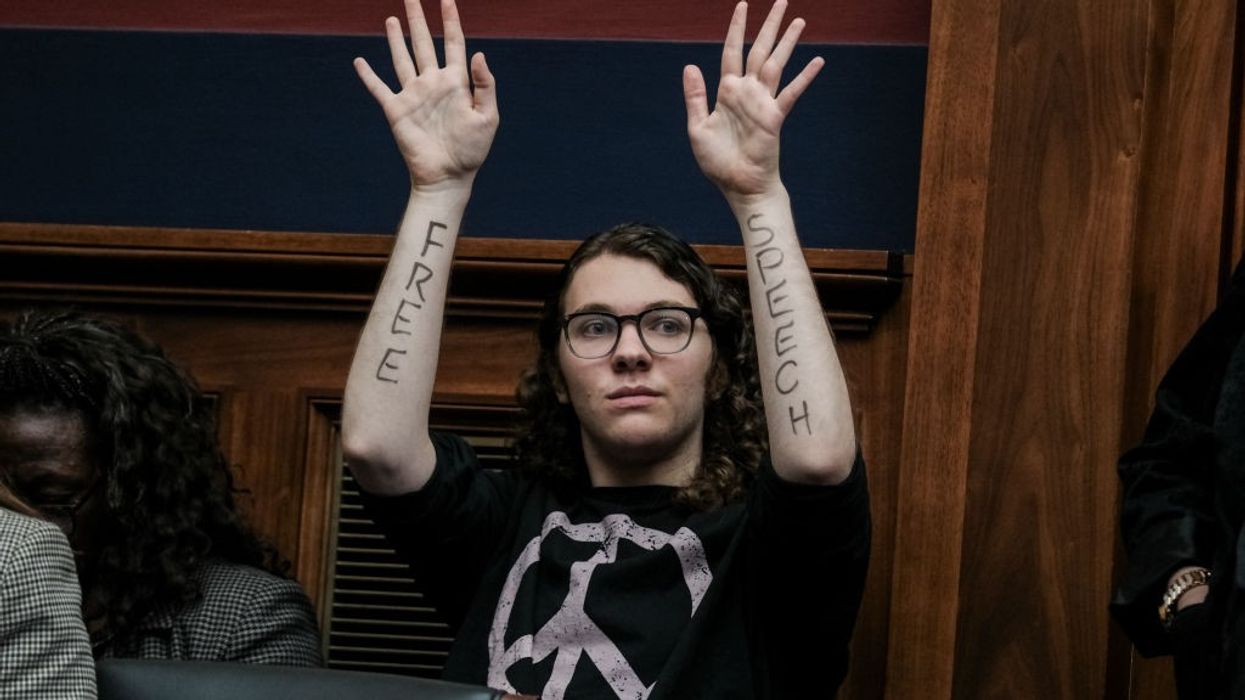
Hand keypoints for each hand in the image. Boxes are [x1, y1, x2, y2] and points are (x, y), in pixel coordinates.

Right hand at [354, 0, 498, 189]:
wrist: (447, 176)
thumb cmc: (472, 151)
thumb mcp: (487, 117)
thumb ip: (485, 85)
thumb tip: (479, 53)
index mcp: (456, 83)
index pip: (453, 43)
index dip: (451, 21)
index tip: (447, 0)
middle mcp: (433, 84)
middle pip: (424, 44)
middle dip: (419, 20)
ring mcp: (414, 96)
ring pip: (402, 59)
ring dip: (396, 39)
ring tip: (392, 19)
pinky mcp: (397, 111)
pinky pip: (379, 88)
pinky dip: (368, 75)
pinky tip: (360, 61)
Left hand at [683, 0, 822, 198]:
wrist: (738, 186)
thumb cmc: (718, 161)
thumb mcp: (698, 127)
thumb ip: (695, 96)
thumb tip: (690, 65)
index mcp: (727, 92)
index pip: (732, 51)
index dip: (736, 28)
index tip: (742, 5)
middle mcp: (748, 92)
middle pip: (759, 50)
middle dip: (769, 26)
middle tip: (781, 1)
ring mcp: (763, 103)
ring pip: (776, 64)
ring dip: (787, 42)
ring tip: (798, 20)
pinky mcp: (775, 117)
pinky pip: (791, 93)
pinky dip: (804, 77)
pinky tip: (817, 61)